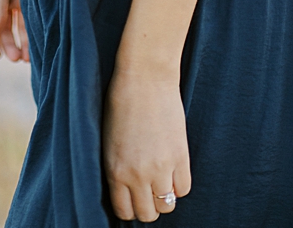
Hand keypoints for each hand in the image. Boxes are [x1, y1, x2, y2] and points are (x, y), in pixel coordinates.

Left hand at [103, 68, 191, 220]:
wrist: (145, 79)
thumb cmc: (122, 105)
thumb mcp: (109, 144)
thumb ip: (117, 170)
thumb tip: (128, 189)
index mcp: (115, 173)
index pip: (125, 212)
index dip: (131, 209)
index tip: (134, 199)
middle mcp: (137, 176)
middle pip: (147, 213)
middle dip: (149, 206)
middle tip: (150, 192)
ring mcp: (160, 166)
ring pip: (167, 205)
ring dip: (165, 197)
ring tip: (163, 182)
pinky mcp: (180, 155)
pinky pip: (184, 187)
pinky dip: (180, 185)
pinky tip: (175, 171)